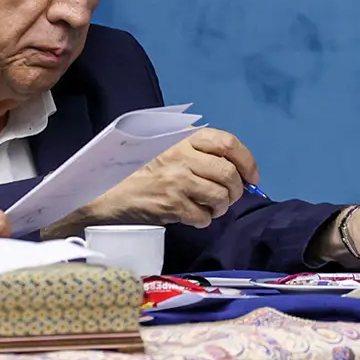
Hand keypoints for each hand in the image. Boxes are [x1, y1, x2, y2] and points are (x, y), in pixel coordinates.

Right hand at [58, 130, 259, 233]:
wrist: (108, 191)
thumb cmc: (140, 169)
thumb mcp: (166, 147)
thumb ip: (195, 150)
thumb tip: (233, 166)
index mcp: (183, 139)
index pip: (228, 143)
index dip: (247, 160)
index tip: (252, 176)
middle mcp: (182, 157)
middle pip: (229, 173)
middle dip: (237, 190)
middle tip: (231, 197)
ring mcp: (177, 182)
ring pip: (220, 196)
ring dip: (223, 207)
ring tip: (213, 208)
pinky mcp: (171, 205)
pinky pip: (203, 217)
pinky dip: (205, 220)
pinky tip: (197, 217)